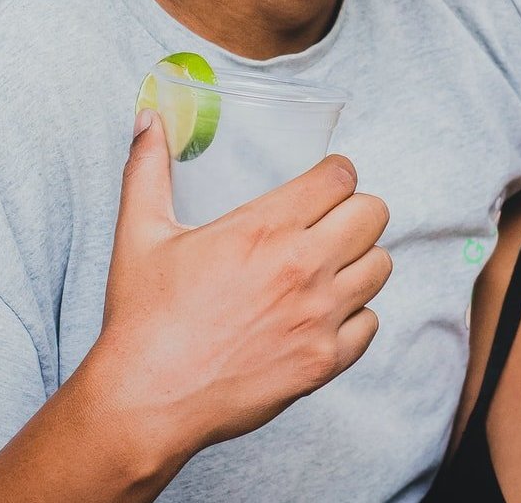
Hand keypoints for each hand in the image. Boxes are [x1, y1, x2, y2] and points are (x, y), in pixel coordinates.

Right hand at [81, 110, 392, 460]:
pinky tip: (323, 314)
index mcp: (264, 228)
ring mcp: (319, 317)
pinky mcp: (324, 362)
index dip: (335, 173)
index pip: (340, 176)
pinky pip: (370, 323)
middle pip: (374, 214)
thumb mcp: (140, 233)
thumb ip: (147, 169)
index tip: (324, 182)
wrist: (148, 399)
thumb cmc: (143, 317)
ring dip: (359, 261)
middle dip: (354, 210)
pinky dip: (353, 316)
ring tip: (331, 266)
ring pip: (381, 267)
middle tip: (331, 221)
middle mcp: (303, 268)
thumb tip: (148, 121)